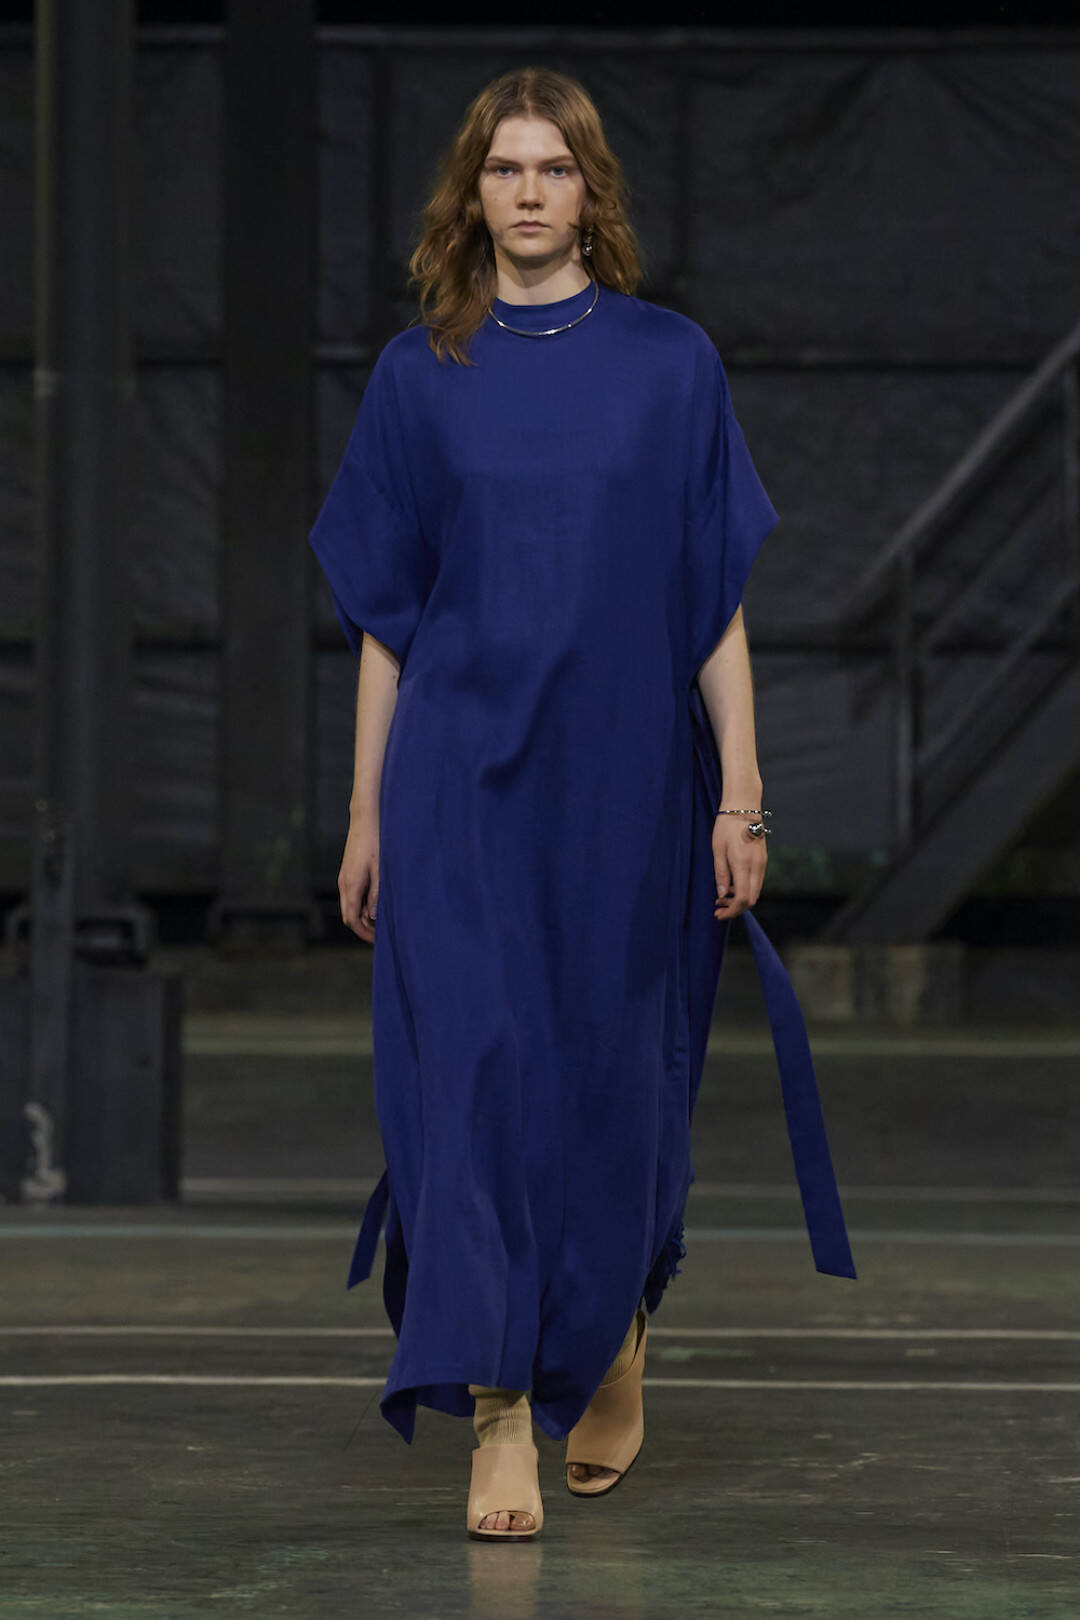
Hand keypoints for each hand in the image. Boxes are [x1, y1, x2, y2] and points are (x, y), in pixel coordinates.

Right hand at [339, 814, 379, 942]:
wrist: (365, 819)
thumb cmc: (376, 842)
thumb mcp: (381, 872)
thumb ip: (376, 896)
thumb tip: (371, 917)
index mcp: (351, 885)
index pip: (351, 919)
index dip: (363, 933)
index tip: (377, 941)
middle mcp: (344, 883)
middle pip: (349, 915)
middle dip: (363, 927)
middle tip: (380, 935)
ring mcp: (344, 877)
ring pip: (350, 905)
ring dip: (362, 916)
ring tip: (381, 921)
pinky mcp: (348, 872)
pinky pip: (351, 895)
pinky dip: (361, 904)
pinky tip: (375, 904)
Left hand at [713, 813, 766, 920]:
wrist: (743, 808)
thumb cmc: (726, 827)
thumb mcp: (717, 850)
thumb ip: (721, 874)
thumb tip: (723, 895)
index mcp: (743, 864)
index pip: (743, 898)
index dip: (732, 911)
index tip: (719, 914)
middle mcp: (757, 866)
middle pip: (752, 899)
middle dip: (736, 909)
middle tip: (718, 909)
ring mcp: (762, 863)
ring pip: (755, 892)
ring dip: (740, 900)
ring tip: (722, 898)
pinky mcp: (763, 860)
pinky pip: (756, 882)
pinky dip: (745, 889)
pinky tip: (732, 886)